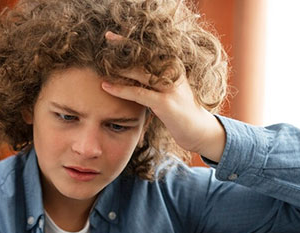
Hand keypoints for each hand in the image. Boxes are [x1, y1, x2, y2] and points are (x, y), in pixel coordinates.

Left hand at [101, 31, 225, 160]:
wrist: (198, 131)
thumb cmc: (179, 111)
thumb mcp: (167, 90)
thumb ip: (153, 81)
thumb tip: (131, 74)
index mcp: (174, 66)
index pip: (151, 49)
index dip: (133, 40)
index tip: (115, 34)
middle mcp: (173, 72)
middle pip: (146, 55)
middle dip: (125, 45)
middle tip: (107, 36)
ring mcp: (170, 88)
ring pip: (141, 72)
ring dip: (120, 67)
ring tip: (101, 62)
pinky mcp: (165, 103)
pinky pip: (139, 93)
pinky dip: (121, 89)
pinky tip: (107, 86)